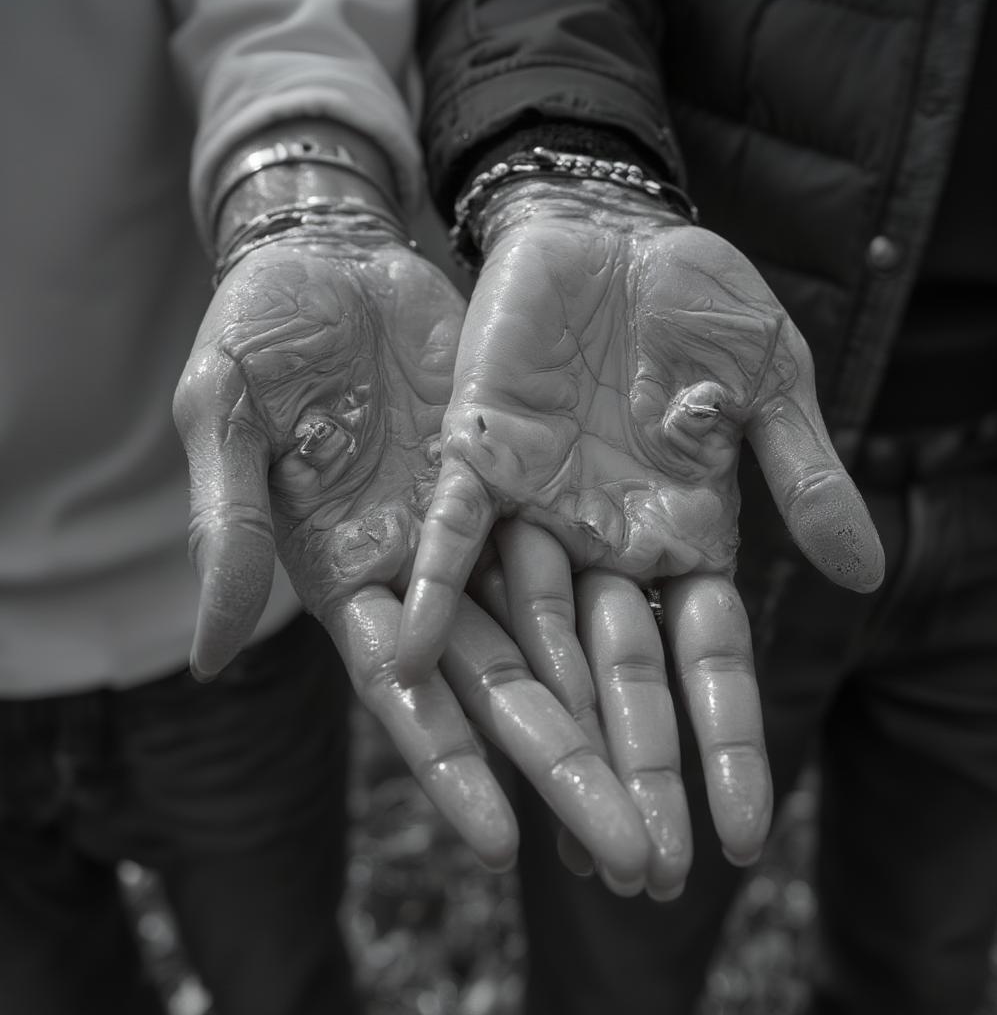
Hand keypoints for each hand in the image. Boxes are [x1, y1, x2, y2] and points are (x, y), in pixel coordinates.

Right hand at [173, 225, 650, 880]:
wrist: (330, 256)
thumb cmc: (255, 333)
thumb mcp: (227, 418)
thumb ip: (231, 527)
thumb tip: (204, 649)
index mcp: (343, 570)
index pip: (404, 687)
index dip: (447, 760)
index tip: (503, 839)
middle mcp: (420, 571)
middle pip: (500, 685)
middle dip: (562, 767)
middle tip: (631, 857)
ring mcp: (478, 527)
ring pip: (554, 635)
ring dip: (608, 715)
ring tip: (666, 795)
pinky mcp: (520, 475)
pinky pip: (575, 545)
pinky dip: (616, 600)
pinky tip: (677, 663)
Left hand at [397, 179, 884, 862]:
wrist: (614, 224)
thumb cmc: (699, 300)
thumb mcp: (772, 380)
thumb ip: (803, 472)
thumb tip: (858, 572)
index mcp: (685, 529)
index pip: (708, 659)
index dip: (722, 743)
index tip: (736, 839)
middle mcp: (606, 539)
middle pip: (619, 674)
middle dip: (629, 767)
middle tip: (633, 871)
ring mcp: (537, 507)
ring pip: (531, 631)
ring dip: (533, 717)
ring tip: (535, 820)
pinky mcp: (477, 458)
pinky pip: (450, 538)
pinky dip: (433, 591)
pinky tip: (411, 661)